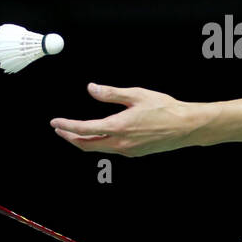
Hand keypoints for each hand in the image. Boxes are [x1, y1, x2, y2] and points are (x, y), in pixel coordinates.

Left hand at [50, 83, 200, 156]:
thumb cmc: (165, 109)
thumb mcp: (137, 95)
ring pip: (98, 148)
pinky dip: (99, 143)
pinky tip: (99, 136)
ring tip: (75, 133)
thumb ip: (111, 93)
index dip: (67, 126)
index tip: (56, 123)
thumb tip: (92, 89)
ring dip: (84, 141)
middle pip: (87, 144)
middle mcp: (121, 143)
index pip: (84, 129)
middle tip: (60, 130)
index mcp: (118, 127)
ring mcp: (128, 150)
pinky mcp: (135, 152)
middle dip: (70, 138)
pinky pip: (111, 149)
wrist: (186, 127)